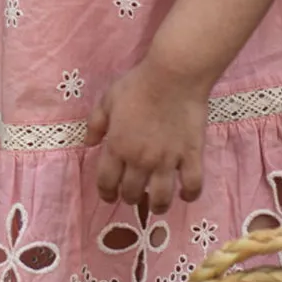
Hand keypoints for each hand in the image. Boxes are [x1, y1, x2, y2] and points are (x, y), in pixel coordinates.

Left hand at [84, 63, 207, 212]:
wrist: (174, 76)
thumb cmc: (138, 84)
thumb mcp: (107, 100)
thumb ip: (95, 124)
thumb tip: (89, 144)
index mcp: (118, 147)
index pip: (107, 181)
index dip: (106, 193)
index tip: (109, 195)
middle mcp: (140, 160)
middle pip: (132, 193)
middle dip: (129, 197)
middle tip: (133, 195)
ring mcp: (168, 160)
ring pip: (161, 197)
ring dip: (157, 205)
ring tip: (157, 204)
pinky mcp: (191, 156)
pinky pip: (193, 185)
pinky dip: (190, 194)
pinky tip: (186, 194)